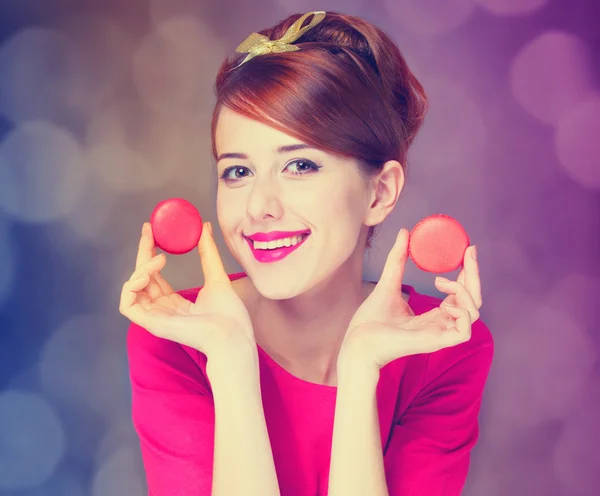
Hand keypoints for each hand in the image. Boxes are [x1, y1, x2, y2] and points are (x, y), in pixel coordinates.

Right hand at [119, 222, 255, 356]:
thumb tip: (204, 226)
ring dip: (141, 268)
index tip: (152, 230)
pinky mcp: (151, 324)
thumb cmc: (229, 315)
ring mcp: (155, 317)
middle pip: (142, 277)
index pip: (155, 275)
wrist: (232, 335)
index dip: (151, 252)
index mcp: (175, 302)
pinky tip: (148, 274)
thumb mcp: (216, 276)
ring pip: (132, 288)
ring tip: (160, 258)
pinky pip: (127, 304)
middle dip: (143, 252)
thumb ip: (208, 252)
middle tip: (148, 229)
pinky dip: (132, 286)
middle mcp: (162, 309)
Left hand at [339, 228, 481, 369]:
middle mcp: (440, 324)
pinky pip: (464, 331)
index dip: (468, 272)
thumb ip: (398, 260)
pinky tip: (447, 302)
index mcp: (432, 315)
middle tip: (469, 252)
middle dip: (475, 275)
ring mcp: (439, 335)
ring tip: (439, 281)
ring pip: (473, 313)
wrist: (356, 341)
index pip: (460, 294)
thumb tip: (405, 232)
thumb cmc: (369, 321)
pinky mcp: (434, 343)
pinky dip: (463, 313)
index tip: (467, 250)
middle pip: (473, 301)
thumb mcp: (388, 282)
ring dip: (464, 291)